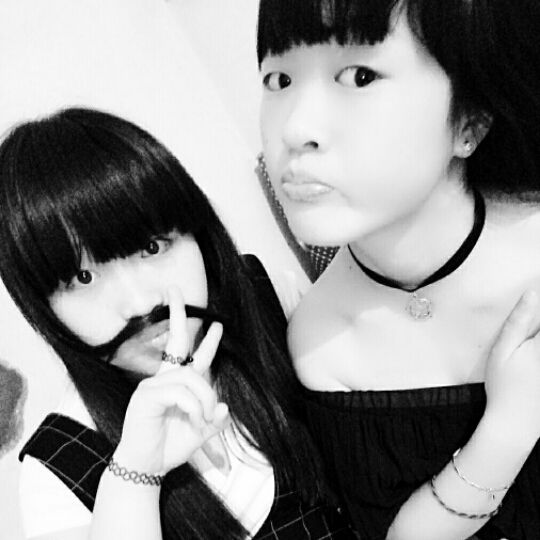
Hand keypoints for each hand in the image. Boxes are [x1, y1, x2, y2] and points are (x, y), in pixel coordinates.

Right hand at [113, 287, 228, 475]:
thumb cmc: (169, 448)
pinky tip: (193, 418)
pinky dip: (192, 405)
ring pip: (190, 376)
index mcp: (176, 385)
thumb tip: (226, 406)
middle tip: (175, 289)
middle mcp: (163, 379)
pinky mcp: (146, 395)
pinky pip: (179, 391)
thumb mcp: (201, 433)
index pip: (190, 355)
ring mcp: (152, 384)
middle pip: (173, 340)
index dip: (205, 340)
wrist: (146, 467)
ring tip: (204, 417)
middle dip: (177, 313)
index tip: (217, 324)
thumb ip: (214, 420)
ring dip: (204, 396)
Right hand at [484, 290, 539, 444]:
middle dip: (539, 323)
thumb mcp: (502, 350)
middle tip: (532, 322)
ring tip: (530, 343)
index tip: (538, 291)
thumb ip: (518, 321)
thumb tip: (531, 294)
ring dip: (538, 335)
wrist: (515, 423)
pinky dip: (537, 346)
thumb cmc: (505, 387)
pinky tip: (531, 350)